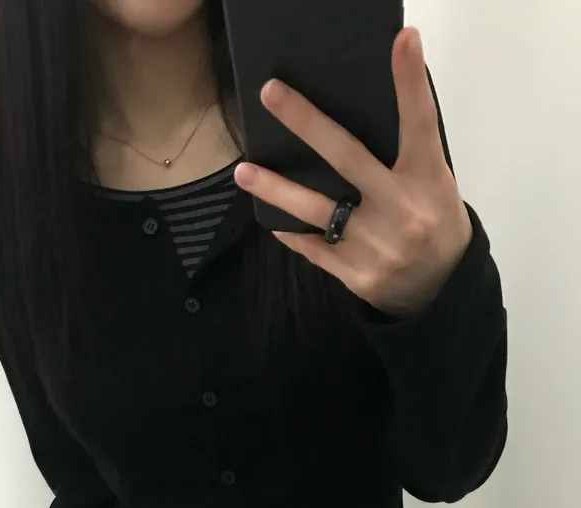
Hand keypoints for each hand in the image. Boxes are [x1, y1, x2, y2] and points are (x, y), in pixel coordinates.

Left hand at [234, 27, 472, 317]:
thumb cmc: (433, 223)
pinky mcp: (357, 274)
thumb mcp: (435, 185)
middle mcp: (401, 210)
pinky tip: (271, 217)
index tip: (402, 40)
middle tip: (271, 93)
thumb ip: (406, 156)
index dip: (410, 82)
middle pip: (348, 158)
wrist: (440, 290)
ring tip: (244, 171)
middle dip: (307, 123)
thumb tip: (356, 115)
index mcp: (427, 180)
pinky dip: (292, 232)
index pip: (420, 123)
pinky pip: (314, 248)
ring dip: (276, 188)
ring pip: (317, 210)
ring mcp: (376, 245)